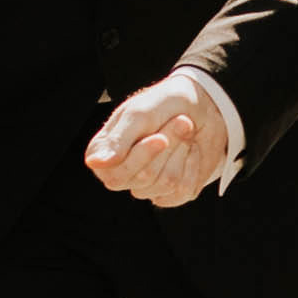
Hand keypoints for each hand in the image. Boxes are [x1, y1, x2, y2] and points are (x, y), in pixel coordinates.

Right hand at [91, 76, 238, 209]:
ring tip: (185, 131)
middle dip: (168, 147)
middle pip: (143, 178)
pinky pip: (183, 191)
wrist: (204, 105)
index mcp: (104, 152)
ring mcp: (147, 186)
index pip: (115, 175)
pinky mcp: (172, 194)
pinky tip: (192, 150)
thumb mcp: (140, 114)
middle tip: (180, 121)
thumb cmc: (166, 103)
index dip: (141, 157)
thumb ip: (117, 140)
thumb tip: (93, 163)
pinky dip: (194, 166)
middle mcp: (122, 173)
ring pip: (165, 183)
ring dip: (182, 152)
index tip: (161, 137)